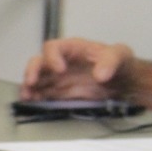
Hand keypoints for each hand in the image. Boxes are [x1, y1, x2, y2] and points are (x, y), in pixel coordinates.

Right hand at [20, 38, 135, 99]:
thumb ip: (110, 62)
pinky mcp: (58, 92)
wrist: (124, 82)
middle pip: (38, 62)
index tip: (59, 70)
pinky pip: (41, 93)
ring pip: (35, 79)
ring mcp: (57, 78)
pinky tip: (32, 102)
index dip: (52, 57)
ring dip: (29, 87)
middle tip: (32, 82)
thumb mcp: (120, 55)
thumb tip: (100, 75)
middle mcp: (60, 61)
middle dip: (32, 72)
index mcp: (71, 49)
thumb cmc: (120, 62)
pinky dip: (35, 98)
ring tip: (27, 96)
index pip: (53, 48)